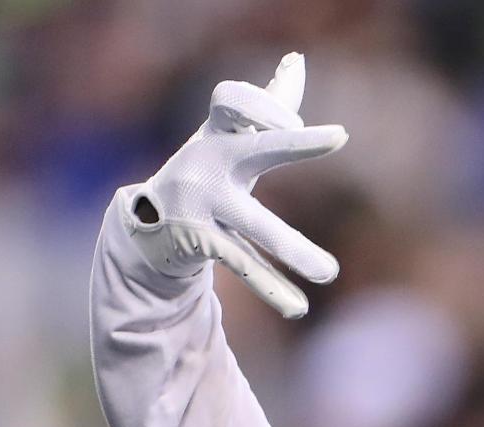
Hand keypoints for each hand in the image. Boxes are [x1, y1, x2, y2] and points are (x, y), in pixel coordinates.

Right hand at [123, 52, 347, 317]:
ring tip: (330, 272)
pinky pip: (243, 264)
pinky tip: (298, 307)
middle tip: (337, 135)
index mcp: (218, 131)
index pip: (233, 100)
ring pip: (255, 225)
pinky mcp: (199, 243)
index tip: (292, 117)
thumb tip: (295, 61)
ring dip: (293, 248)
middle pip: (256, 148)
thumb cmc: (205, 168)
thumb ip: (266, 101)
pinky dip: (271, 287)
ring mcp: (201, 205)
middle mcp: (208, 162)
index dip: (262, 103)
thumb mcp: (228, 133)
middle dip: (293, 141)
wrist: (146, 224)